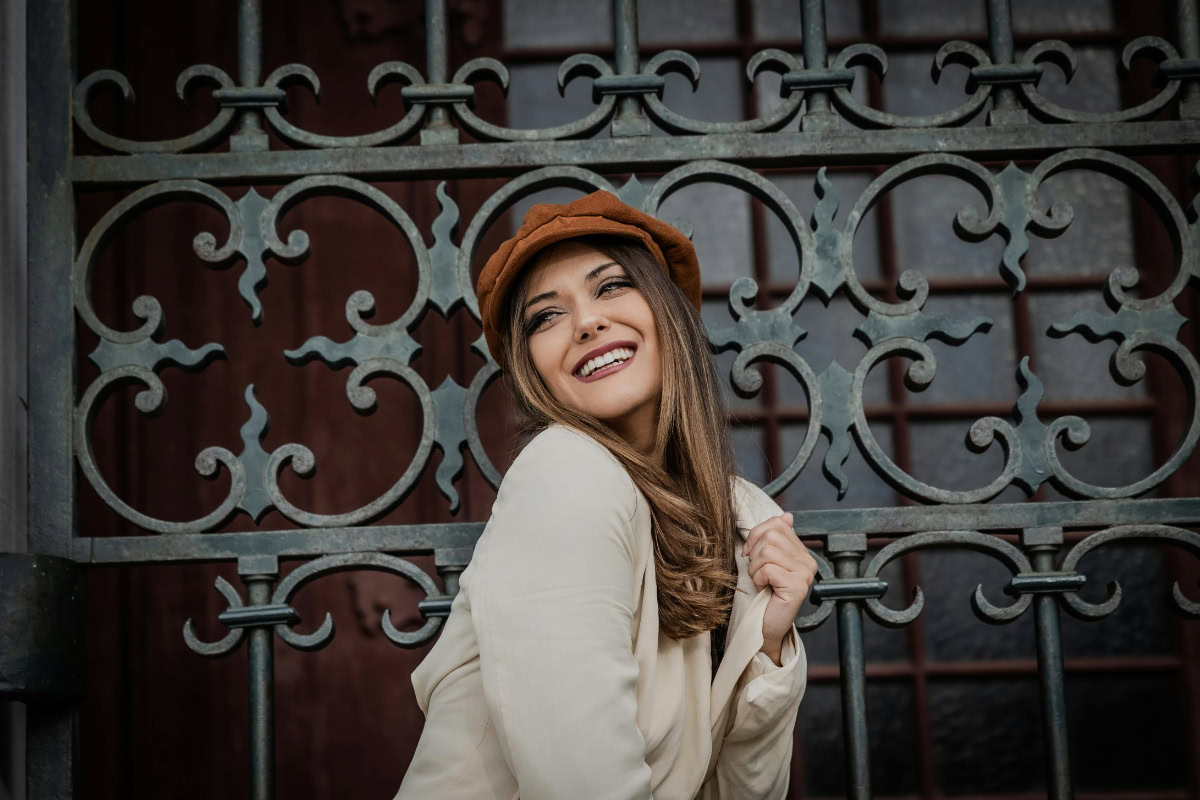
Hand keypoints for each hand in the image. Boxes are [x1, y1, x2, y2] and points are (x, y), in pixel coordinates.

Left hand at [742, 512, 817, 657]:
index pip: (777, 524)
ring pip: (768, 551)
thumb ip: (774, 539)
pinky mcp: (797, 587)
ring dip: (755, 568)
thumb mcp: (767, 561)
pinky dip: (759, 579)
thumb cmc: (764, 594)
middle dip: (755, 553)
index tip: (751, 552)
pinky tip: (765, 588)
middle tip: (758, 572)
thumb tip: (787, 516)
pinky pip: (768, 569)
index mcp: (802, 552)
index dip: (757, 535)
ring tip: (761, 581)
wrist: (765, 626)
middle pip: (771, 536)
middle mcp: (808, 561)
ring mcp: (805, 574)